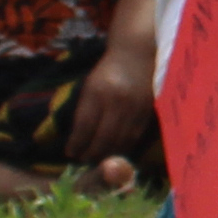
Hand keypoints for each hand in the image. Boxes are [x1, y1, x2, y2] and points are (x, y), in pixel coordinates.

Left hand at [62, 33, 156, 179]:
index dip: (77, 143)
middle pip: (103, 137)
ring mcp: (134, 108)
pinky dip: (123, 147)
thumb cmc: (109, 71)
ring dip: (107, 154)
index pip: (84, 125)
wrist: (138, 56)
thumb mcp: (91, 86)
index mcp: (97, 92)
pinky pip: (134, 136)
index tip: (70, 153)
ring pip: (120, 140)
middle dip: (91, 153)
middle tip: (84, 161)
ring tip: (98, 160)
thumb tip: (78, 138)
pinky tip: (115, 152)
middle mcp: (117, 101)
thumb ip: (85, 110)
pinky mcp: (148, 112)